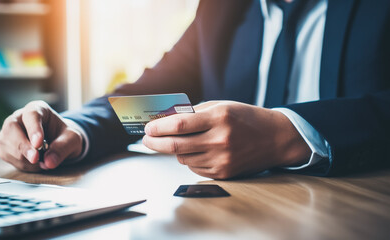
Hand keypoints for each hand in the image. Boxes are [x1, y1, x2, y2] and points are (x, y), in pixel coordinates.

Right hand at [0, 101, 82, 171]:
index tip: (38, 144)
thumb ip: (63, 147)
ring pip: (8, 145)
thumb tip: (49, 162)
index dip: (33, 129)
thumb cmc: (64, 136)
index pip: (31, 115)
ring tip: (43, 160)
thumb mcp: (72, 139)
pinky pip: (9, 157)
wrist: (59, 143)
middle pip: (12, 128)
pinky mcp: (6, 147)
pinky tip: (35, 163)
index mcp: (37, 109)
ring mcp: (9, 132)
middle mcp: (19, 118)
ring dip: (25, 158)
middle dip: (23, 146)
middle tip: (35, 158)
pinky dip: (23, 164)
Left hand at [142, 101, 310, 178]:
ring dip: (175, 150)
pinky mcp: (224, 173)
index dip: (159, 127)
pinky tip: (198, 150)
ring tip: (179, 141)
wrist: (275, 138)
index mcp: (219, 118)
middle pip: (176, 146)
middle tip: (146, 139)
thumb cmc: (246, 118)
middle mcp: (220, 140)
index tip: (147, 128)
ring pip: (183, 158)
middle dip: (155, 143)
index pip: (180, 125)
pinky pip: (195, 167)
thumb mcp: (222, 106)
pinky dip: (190, 159)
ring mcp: (222, 159)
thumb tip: (167, 120)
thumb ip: (195, 113)